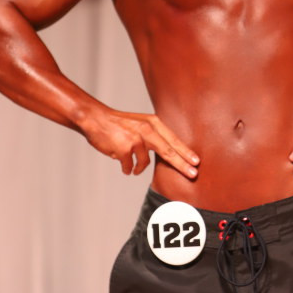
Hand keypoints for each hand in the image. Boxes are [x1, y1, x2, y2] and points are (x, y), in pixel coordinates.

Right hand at [80, 108, 199, 177]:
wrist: (96, 119)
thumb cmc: (120, 123)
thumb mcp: (141, 123)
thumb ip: (155, 135)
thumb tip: (170, 153)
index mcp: (153, 123)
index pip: (173, 140)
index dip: (185, 152)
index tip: (197, 162)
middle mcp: (146, 129)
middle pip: (168, 151)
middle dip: (181, 164)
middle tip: (192, 174)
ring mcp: (135, 139)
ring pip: (144, 163)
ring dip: (138, 168)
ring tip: (134, 168)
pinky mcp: (124, 149)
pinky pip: (129, 167)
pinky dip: (127, 168)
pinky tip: (124, 166)